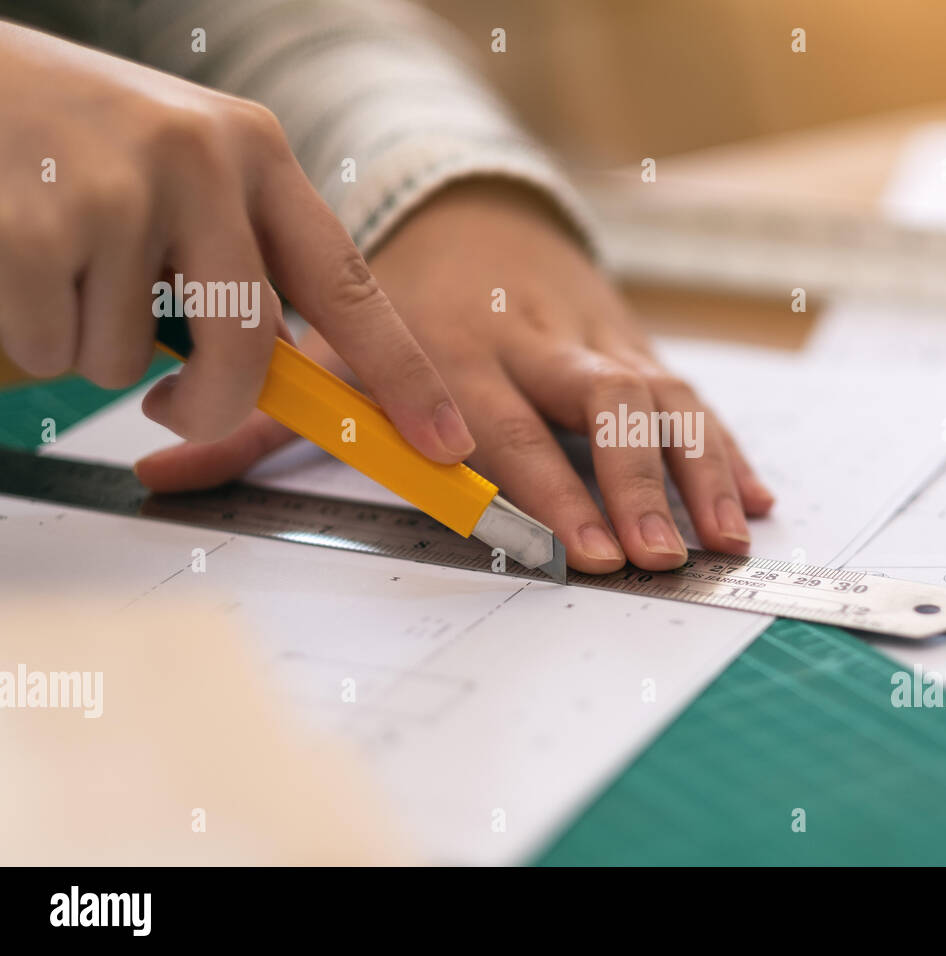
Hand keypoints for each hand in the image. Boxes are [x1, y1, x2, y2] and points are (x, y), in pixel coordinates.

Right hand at [0, 22, 472, 461]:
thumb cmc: (77, 141)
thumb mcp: (185, 175)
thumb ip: (245, 263)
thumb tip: (291, 383)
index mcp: (256, 153)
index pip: (350, 285)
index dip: (402, 375)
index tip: (446, 444)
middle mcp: (202, 160)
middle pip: (249, 349)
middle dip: (210, 403)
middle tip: (174, 402)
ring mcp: (120, 187)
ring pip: (130, 362)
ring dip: (92, 344)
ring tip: (62, 260)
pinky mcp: (37, 222)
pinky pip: (52, 350)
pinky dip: (31, 331)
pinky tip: (16, 258)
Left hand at [136, 180, 774, 571]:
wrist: (479, 214)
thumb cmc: (404, 299)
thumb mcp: (332, 345)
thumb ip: (268, 415)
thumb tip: (159, 468)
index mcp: (462, 343)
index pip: (505, 422)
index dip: (544, 487)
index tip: (577, 550)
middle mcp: (538, 339)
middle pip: (600, 404)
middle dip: (633, 482)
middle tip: (651, 557)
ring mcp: (598, 337)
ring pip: (664, 397)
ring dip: (698, 470)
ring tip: (723, 539)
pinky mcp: (639, 341)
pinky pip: (695, 391)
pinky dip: (727, 445)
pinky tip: (754, 497)